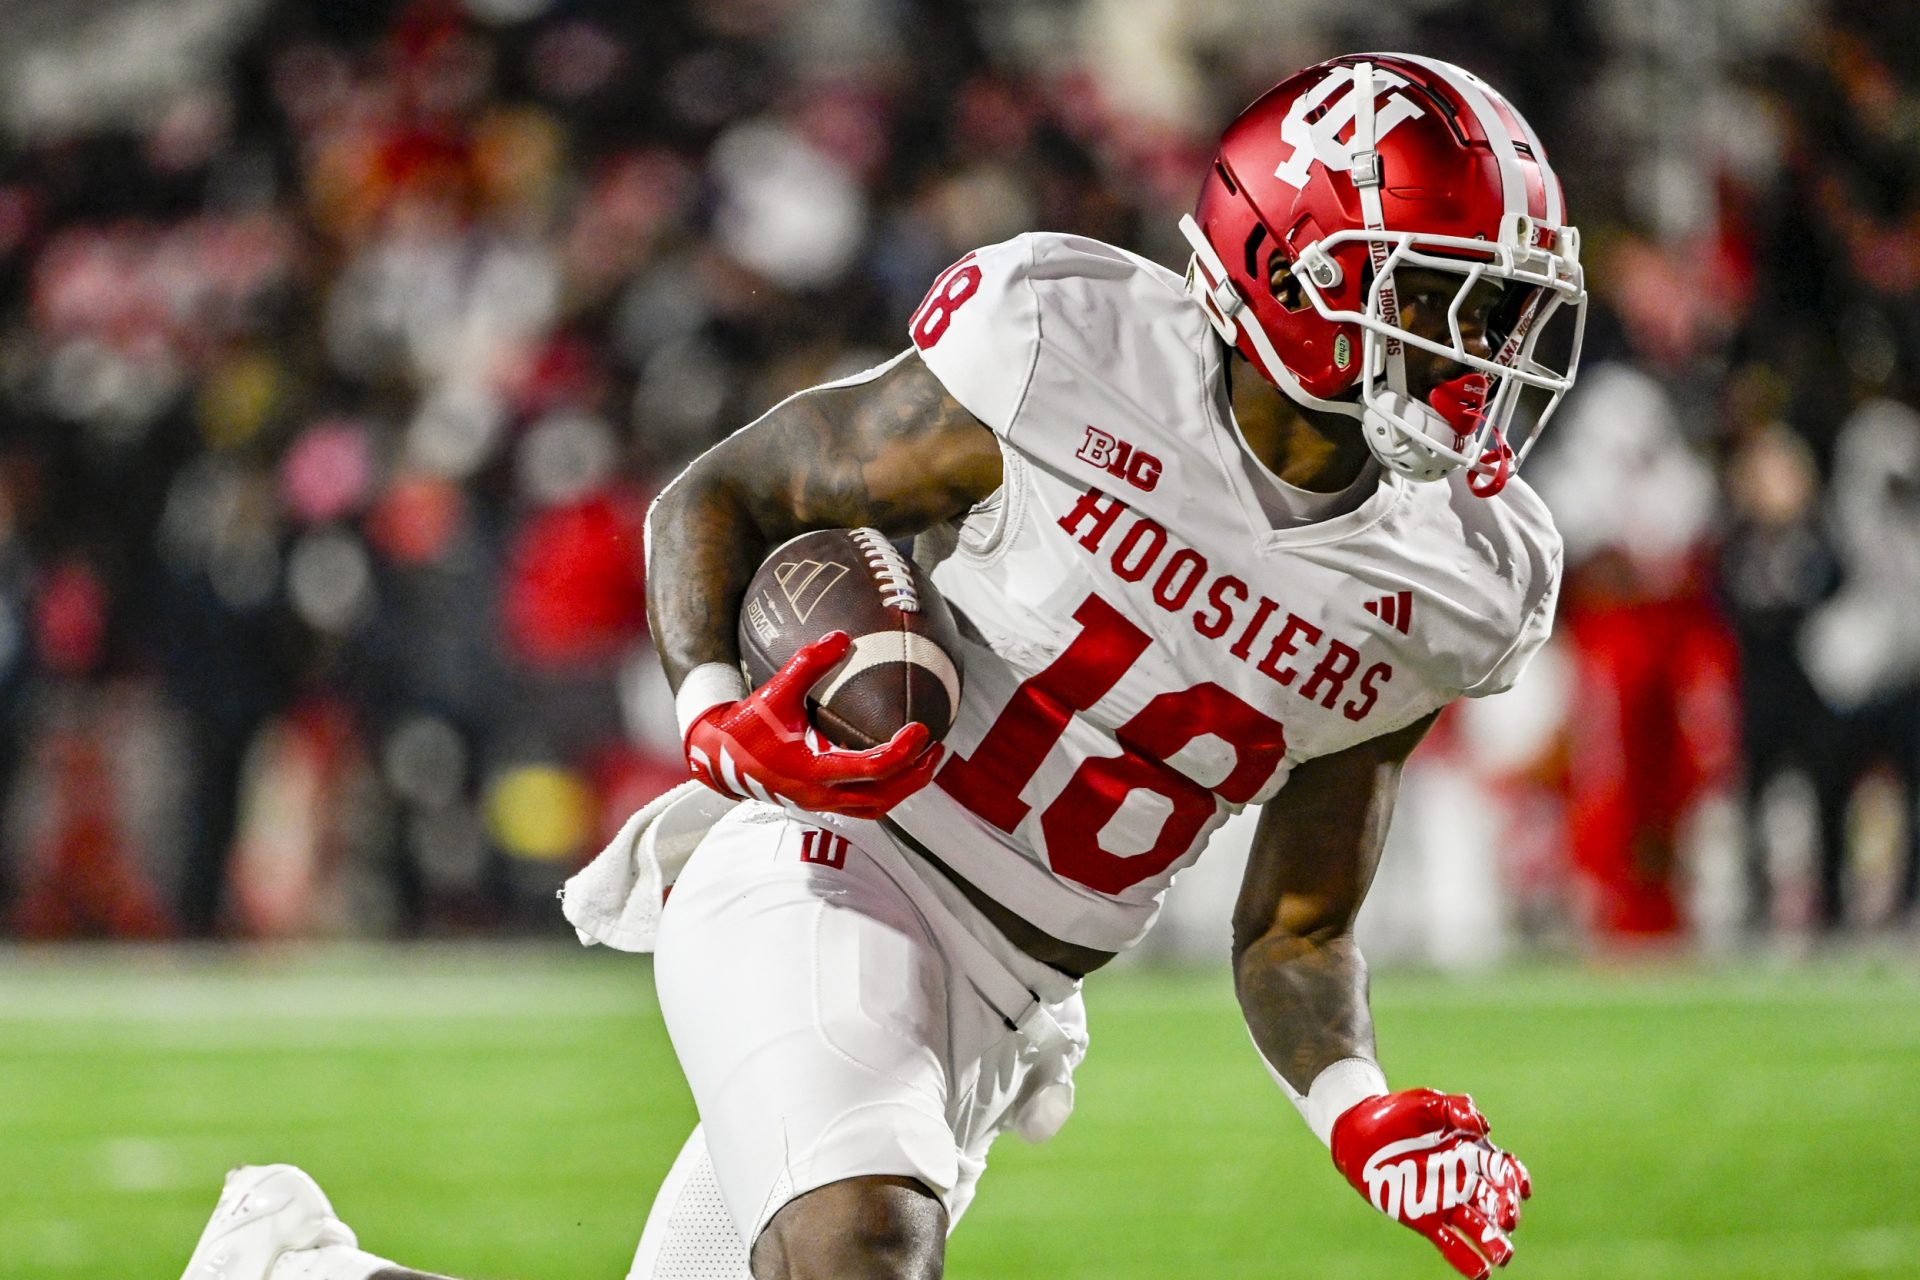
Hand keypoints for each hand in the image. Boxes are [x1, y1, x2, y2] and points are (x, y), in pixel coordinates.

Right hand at [684, 631, 940, 818]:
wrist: (718, 758)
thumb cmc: (746, 723)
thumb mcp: (775, 690)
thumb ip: (808, 662)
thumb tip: (842, 636)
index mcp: (811, 771)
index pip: (870, 769)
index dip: (901, 752)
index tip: (922, 729)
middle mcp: (819, 795)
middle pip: (883, 797)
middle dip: (914, 775)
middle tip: (936, 747)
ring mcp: (819, 804)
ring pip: (875, 807)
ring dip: (904, 788)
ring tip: (926, 761)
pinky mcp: (818, 803)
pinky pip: (863, 805)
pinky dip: (886, 789)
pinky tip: (897, 767)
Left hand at [1330, 1089, 1531, 1278]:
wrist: (1359, 1130)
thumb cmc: (1398, 1112)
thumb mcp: (1427, 1101)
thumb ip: (1456, 1109)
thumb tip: (1484, 1129)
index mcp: (1471, 1152)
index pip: (1503, 1169)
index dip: (1515, 1179)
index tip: (1519, 1188)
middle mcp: (1463, 1180)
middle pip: (1495, 1200)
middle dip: (1505, 1210)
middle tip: (1506, 1218)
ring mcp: (1445, 1202)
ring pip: (1478, 1226)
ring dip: (1493, 1242)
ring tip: (1502, 1256)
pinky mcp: (1425, 1220)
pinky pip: (1451, 1244)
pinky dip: (1467, 1260)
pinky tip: (1481, 1274)